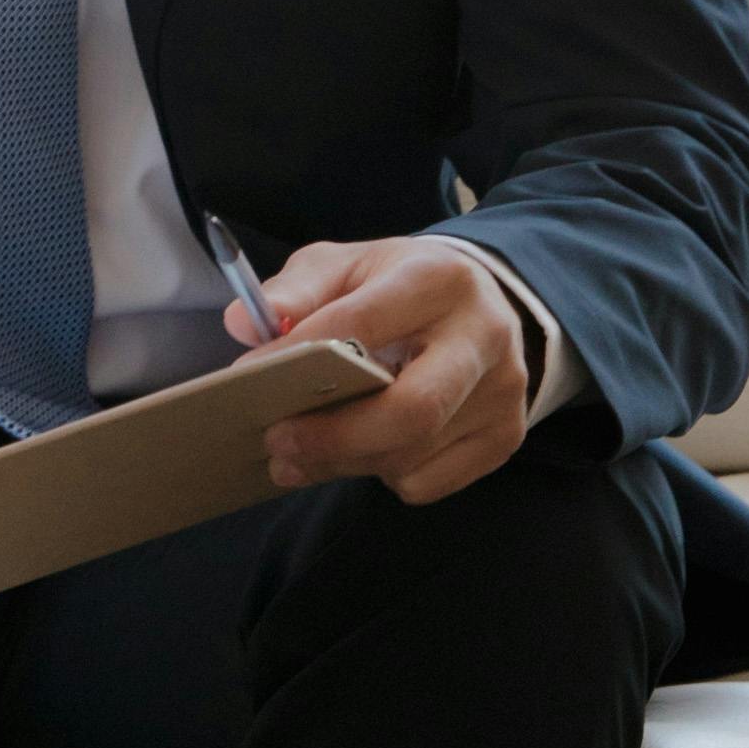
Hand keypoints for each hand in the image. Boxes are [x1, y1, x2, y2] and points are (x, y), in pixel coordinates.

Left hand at [225, 233, 531, 509]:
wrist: (482, 304)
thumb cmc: (399, 286)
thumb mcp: (348, 265)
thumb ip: (297, 290)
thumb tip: (244, 326)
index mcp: (438, 279)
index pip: (362, 324)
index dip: (299, 356)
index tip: (249, 377)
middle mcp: (483, 335)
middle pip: (410, 410)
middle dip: (333, 436)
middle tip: (277, 442)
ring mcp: (503, 392)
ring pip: (413, 454)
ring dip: (346, 461)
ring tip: (301, 453)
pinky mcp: (505, 436)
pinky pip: (429, 481)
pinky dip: (385, 475)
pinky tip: (366, 449)